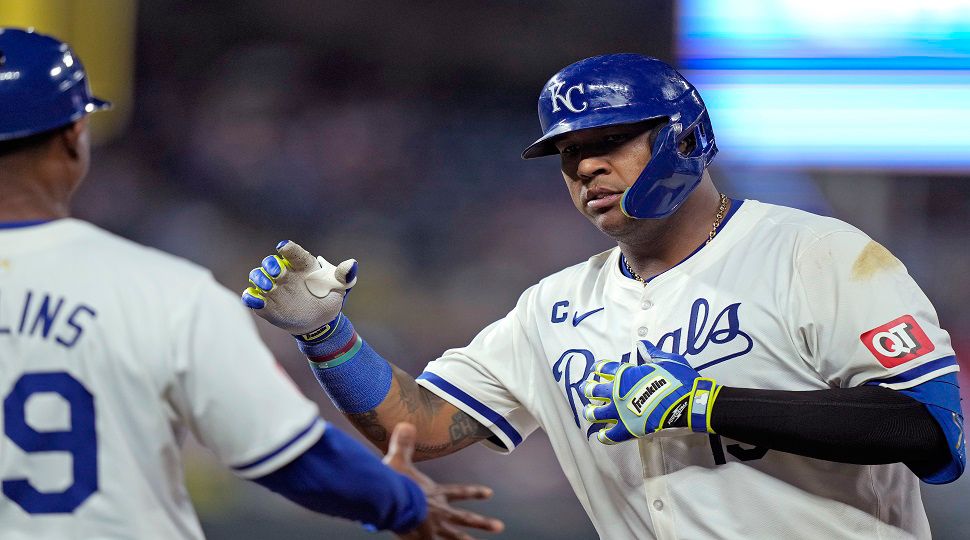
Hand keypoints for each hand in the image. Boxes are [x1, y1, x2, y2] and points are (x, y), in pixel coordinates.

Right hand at [242, 240, 356, 338]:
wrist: (319, 322)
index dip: (287, 248)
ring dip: (259, 279)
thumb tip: (352, 264)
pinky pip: (252, 298)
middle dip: (270, 264)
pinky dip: (250, 298)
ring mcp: (273, 288)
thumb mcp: (340, 288)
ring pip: (257, 276)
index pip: (293, 252)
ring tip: (269, 286)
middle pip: (270, 262)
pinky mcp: (265, 303)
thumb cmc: (329, 299)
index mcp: (302, 265)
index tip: (283, 247)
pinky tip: (256, 301)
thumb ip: (345, 276)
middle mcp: (285, 273)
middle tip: (277, 272)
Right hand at [385, 423, 503, 539]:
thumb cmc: (396, 483)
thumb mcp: (399, 460)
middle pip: (465, 518)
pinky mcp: (424, 539)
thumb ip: (403, 444)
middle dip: (482, 523)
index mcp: (436, 494)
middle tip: (499, 526)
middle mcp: (439, 512)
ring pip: (456, 537)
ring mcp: (434, 528)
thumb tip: (406, 423)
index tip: (490, 493)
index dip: (474, 492)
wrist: (392, 504)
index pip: (459, 492)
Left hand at [583, 341, 720, 443]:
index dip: (598, 368)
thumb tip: (642, 344)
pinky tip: (602, 435)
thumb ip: (652, 353)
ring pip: (595, 413)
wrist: (690, 404)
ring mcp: (621, 412)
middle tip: (588, 390)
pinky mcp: (628, 429)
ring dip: (590, 412)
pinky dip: (604, 436)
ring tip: (590, 412)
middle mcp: (618, 392)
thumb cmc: (680, 380)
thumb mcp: (667, 360)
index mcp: (626, 374)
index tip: (595, 369)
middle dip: (589, 389)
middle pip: (594, 390)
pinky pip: (609, 435)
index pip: (605, 368)